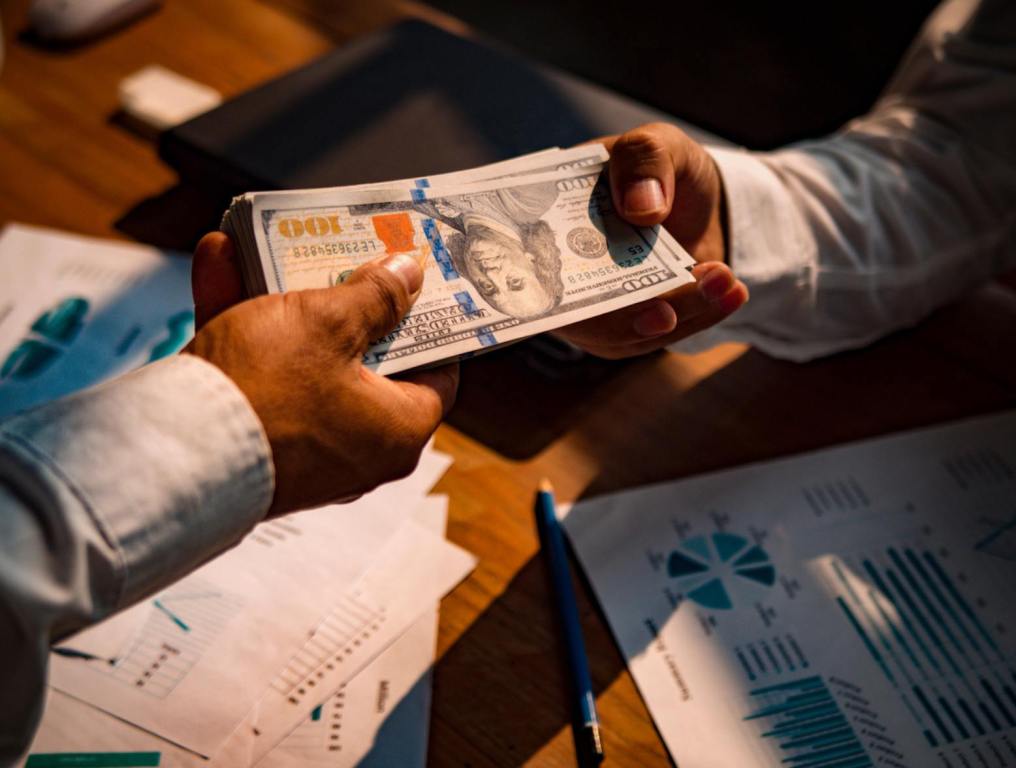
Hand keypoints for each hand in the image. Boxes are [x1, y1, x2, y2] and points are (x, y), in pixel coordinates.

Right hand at [185, 232, 457, 515]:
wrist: (170, 456)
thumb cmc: (268, 390)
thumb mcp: (328, 322)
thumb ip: (375, 295)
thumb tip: (409, 276)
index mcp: (397, 429)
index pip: (435, 373)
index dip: (426, 324)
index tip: (413, 284)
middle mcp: (358, 448)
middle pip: (363, 359)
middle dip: (340, 298)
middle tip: (342, 254)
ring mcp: (304, 448)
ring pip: (301, 360)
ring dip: (278, 298)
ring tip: (263, 243)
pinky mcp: (255, 442)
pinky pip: (260, 377)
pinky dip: (242, 327)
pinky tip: (218, 264)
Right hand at [555, 122, 748, 358]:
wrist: (702, 203)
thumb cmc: (664, 169)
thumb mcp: (659, 145)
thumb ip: (645, 159)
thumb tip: (639, 209)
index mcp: (546, 220)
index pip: (521, 258)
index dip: (539, 284)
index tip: (571, 289)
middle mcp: (559, 270)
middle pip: (573, 313)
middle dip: (623, 317)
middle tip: (667, 311)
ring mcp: (593, 304)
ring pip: (621, 333)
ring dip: (676, 315)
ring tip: (724, 282)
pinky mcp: (629, 325)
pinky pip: (655, 335)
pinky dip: (697, 318)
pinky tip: (731, 291)